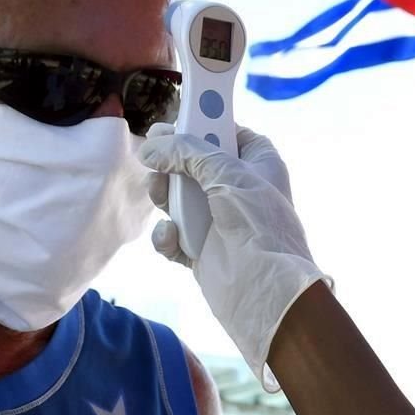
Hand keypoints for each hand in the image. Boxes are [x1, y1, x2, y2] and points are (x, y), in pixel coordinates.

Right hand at [139, 123, 331, 389]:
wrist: (265, 290)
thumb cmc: (258, 223)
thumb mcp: (226, 174)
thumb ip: (186, 153)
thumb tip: (149, 147)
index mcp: (257, 161)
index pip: (224, 131)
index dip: (197, 124)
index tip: (169, 123)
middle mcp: (238, 187)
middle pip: (192, 162)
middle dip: (170, 164)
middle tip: (154, 163)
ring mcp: (218, 220)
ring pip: (176, 196)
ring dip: (164, 196)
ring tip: (162, 199)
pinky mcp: (201, 249)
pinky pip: (173, 233)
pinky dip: (167, 236)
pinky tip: (172, 238)